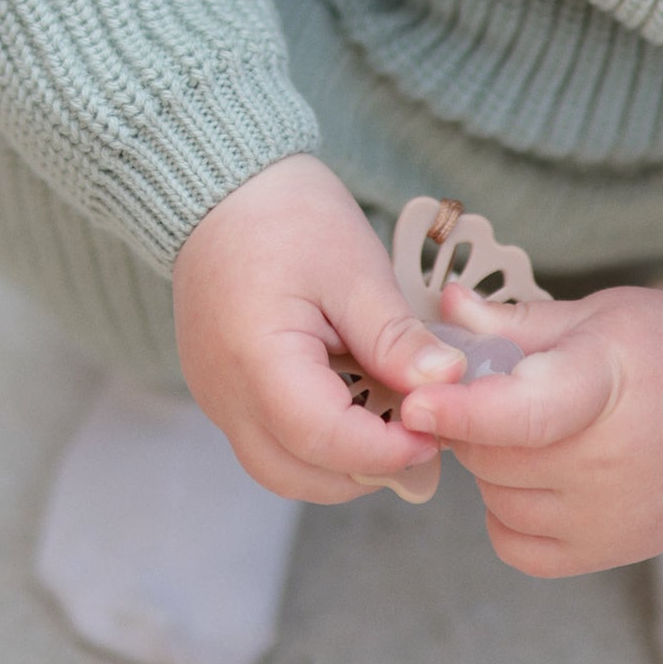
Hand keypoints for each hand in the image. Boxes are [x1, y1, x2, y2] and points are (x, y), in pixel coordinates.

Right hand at [173, 155, 464, 502]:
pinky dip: (317, 443)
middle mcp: (225, 394)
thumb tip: (445, 384)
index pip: (324, 441)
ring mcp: (217, 398)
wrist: (224, 188)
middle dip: (366, 470)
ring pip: (281, 469)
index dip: (386, 450)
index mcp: (257, 359)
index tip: (436, 433)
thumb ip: (396, 338)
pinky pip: (270, 442)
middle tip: (422, 434)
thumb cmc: (288, 216)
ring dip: (341, 464)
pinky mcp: (223, 392)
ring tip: (393, 422)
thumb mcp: (355, 270)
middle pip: (298, 475)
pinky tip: (359, 405)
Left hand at [397, 283, 662, 576]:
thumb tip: (443, 306)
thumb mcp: (600, 316)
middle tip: (505, 389)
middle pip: (491, 451)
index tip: (413, 401)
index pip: (525, 410)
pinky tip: (541, 475)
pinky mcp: (605, 553)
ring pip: (494, 495)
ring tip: (538, 430)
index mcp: (610, 381)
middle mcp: (611, 460)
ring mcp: (609, 516)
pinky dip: (508, 510)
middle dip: (473, 417)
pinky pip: (513, 542)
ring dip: (491, 463)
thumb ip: (516, 321)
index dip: (462, 408)